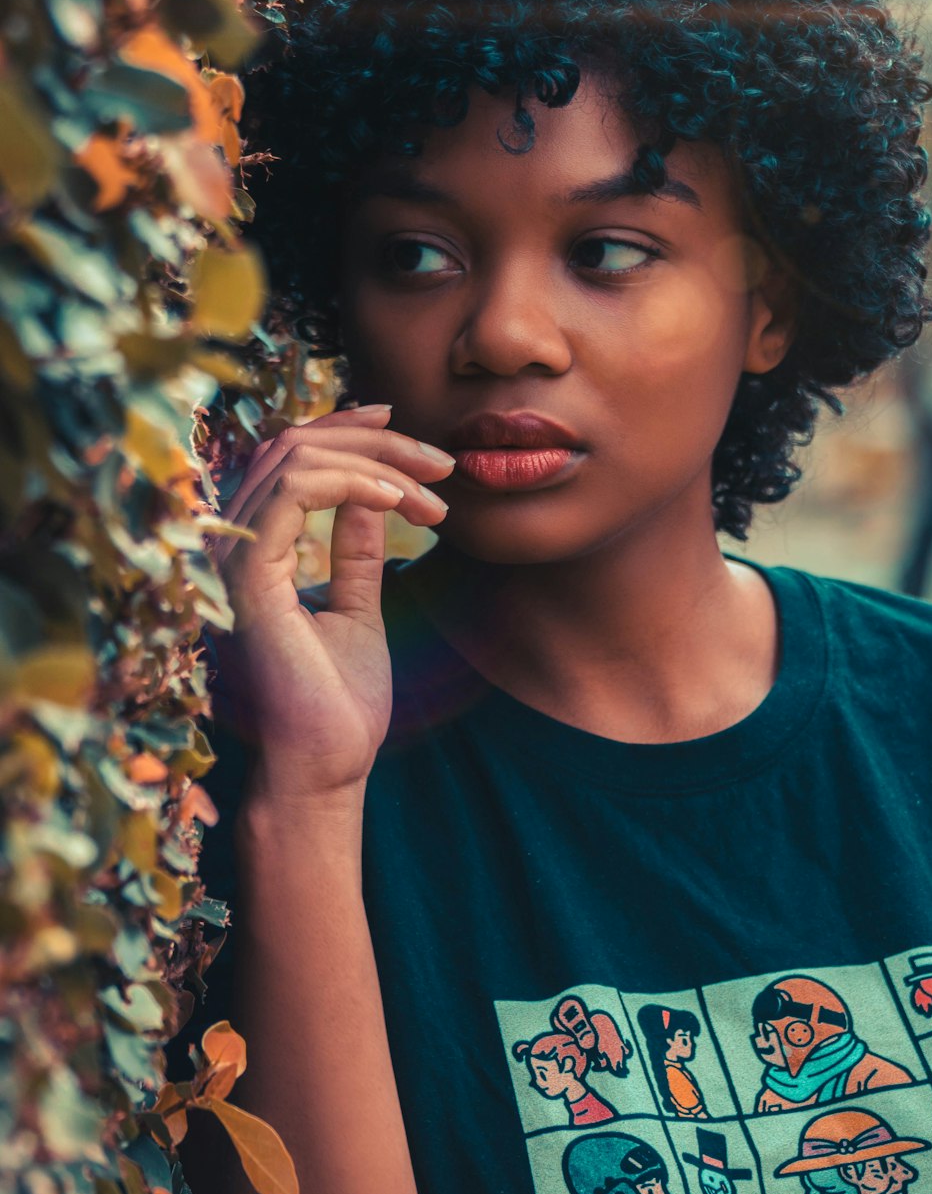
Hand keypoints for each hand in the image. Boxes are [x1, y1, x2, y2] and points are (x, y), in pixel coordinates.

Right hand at [207, 405, 453, 802]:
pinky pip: (292, 490)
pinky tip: (399, 501)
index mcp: (249, 554)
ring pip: (293, 456)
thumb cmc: (339, 705)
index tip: (399, 423)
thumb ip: (353, 548)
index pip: (282, 459)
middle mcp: (227, 549)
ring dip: (375, 460)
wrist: (328, 770)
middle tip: (440, 462)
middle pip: (290, 445)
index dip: (340, 428)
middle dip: (373, 440)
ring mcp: (230, 561)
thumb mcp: (357, 607)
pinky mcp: (246, 577)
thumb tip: (369, 493)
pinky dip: (352, 481)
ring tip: (432, 491)